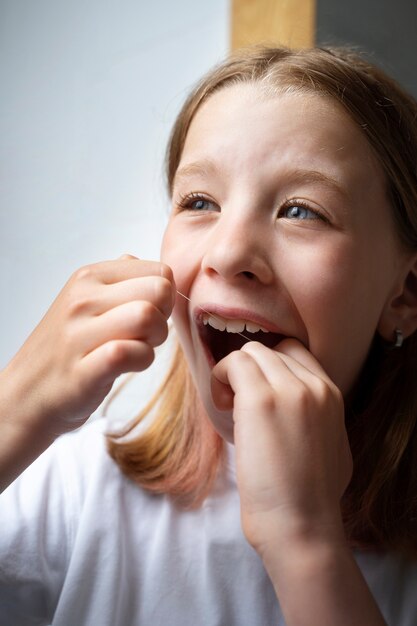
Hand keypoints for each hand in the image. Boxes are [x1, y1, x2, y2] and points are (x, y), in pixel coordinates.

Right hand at [2, 255, 174, 435]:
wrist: (28, 393)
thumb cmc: (69, 349)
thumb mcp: (87, 301)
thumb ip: (120, 281)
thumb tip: (150, 267)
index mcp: (89, 277)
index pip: (159, 270)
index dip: (165, 296)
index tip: (149, 314)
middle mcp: (82, 299)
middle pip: (159, 291)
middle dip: (164, 316)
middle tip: (147, 335)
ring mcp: (79, 334)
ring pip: (148, 316)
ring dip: (155, 339)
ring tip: (138, 349)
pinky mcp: (83, 370)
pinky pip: (131, 352)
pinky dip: (142, 360)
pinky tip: (128, 366)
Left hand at [211, 339, 351, 557]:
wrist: (301, 524)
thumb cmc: (312, 495)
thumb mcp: (333, 443)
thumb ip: (318, 414)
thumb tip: (296, 405)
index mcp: (332, 394)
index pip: (296, 352)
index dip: (270, 366)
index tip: (257, 390)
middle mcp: (313, 385)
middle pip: (271, 349)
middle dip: (250, 369)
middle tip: (237, 401)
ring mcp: (288, 389)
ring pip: (251, 352)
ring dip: (233, 372)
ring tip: (228, 404)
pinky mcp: (260, 399)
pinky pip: (233, 364)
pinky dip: (220, 376)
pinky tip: (221, 404)